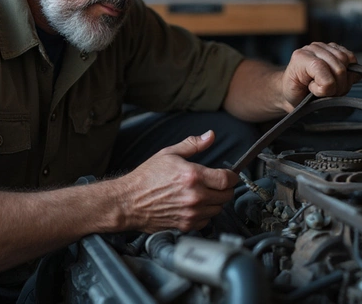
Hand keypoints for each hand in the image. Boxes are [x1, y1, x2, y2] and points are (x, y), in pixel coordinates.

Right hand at [117, 131, 238, 232]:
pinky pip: (206, 221)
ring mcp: (191, 213)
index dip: (232, 176)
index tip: (230, 175)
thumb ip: (193, 144)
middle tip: (216, 183)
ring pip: (218, 209)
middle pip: (226, 195)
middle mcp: (195, 196)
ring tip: (203, 193)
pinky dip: (205, 214)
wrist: (129, 201)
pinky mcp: (186, 225)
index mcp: (193, 176)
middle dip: (224, 188)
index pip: (227, 179)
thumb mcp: (169, 154)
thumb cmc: (146, 177)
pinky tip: (195, 205)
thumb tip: (210, 136)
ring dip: (215, 201)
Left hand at [282, 42, 359, 107]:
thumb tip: (335, 84)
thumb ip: (318, 91)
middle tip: (327, 92)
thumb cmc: (295, 94)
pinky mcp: (334, 48)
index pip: (324, 72)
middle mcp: (311, 49)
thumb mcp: (300, 98)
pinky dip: (350, 70)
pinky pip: (350, 57)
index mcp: (300, 58)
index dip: (326, 89)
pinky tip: (339, 77)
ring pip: (347, 61)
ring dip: (344, 79)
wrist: (293, 89)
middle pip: (339, 68)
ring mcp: (323, 47)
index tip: (316, 92)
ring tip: (332, 85)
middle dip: (337, 86)